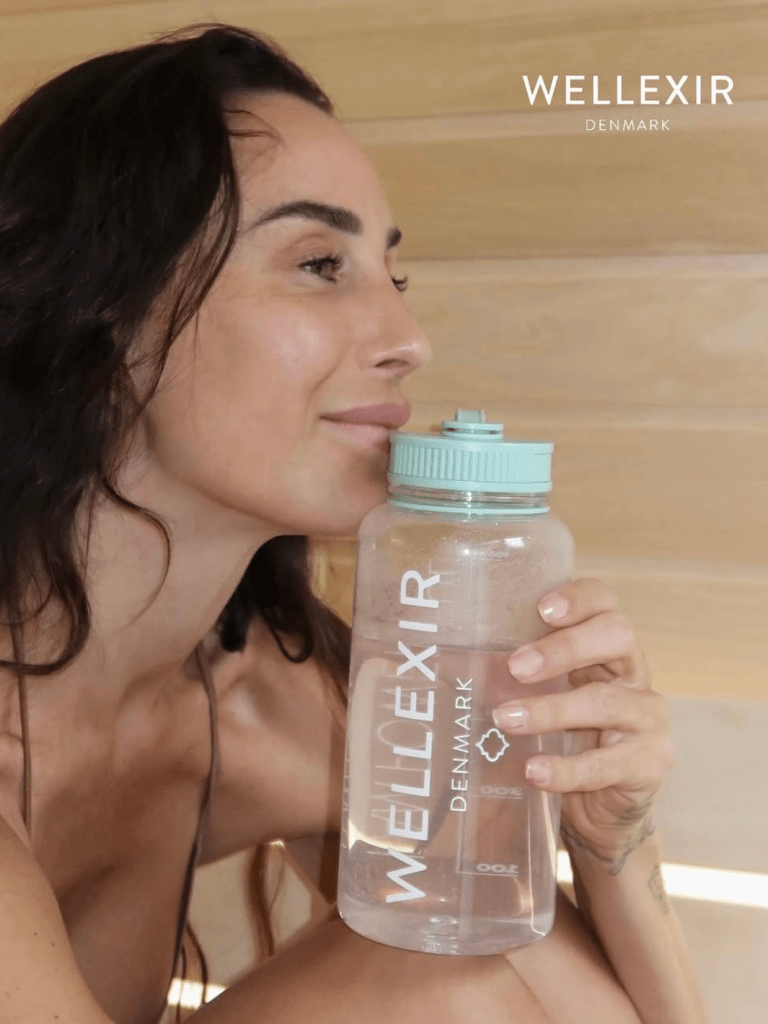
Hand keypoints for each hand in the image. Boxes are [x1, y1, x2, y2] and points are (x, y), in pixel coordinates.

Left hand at [491, 577, 673, 872]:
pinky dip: (566, 768)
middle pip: (616, 636)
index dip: (579, 598)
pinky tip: (534, 771)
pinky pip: (607, 763)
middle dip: (564, 648)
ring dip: (550, 710)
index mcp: (604, 645)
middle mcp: (632, 672)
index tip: (543, 608)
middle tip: (517, 667)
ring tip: (505, 720)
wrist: (598, 807)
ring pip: (606, 701)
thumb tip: (439, 658)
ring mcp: (646, 716)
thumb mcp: (537, 696)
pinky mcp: (649, 762)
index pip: (604, 603)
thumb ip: (501, 674)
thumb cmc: (561, 735)